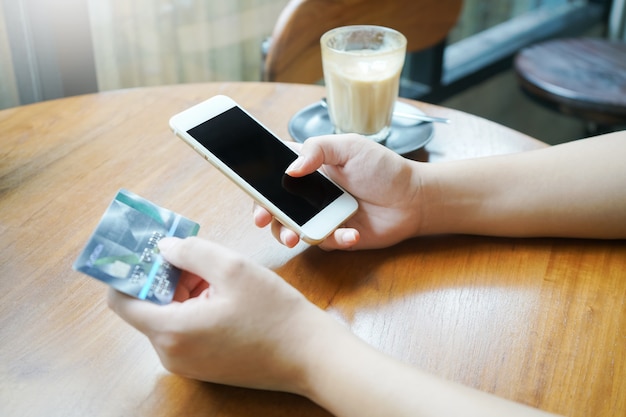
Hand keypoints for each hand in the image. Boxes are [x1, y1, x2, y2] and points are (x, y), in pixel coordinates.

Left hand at [107, 236, 328, 393]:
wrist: (309, 355)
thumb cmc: (275, 314)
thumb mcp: (233, 268)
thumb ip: (191, 251)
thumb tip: (164, 247)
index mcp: (172, 330)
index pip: (121, 300)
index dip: (129, 270)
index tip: (146, 249)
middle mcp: (171, 353)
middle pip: (147, 305)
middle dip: (165, 276)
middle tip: (195, 257)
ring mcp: (186, 363)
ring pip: (168, 315)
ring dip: (184, 290)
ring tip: (218, 277)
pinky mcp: (202, 365)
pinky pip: (184, 330)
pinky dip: (195, 307)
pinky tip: (225, 296)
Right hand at [254, 134, 423, 249]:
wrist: (413, 199)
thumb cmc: (383, 168)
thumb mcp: (350, 146)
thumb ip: (318, 149)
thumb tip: (291, 169)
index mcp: (308, 168)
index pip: (273, 172)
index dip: (258, 181)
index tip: (252, 189)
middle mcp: (308, 194)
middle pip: (274, 205)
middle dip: (265, 214)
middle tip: (264, 218)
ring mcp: (319, 216)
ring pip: (291, 229)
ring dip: (288, 233)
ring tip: (296, 237)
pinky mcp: (333, 236)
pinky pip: (323, 241)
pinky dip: (334, 238)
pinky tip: (351, 231)